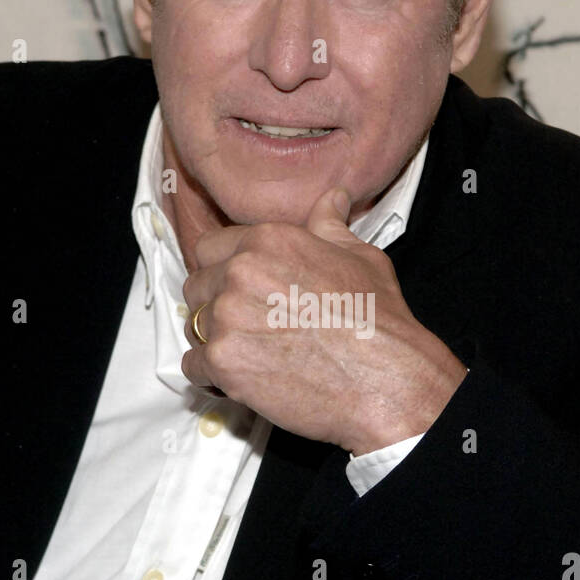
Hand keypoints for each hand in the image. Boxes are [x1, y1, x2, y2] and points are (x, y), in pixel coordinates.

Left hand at [181, 186, 467, 452]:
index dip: (222, 270)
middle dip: (215, 305)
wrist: (387, 381)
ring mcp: (226, 318)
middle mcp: (239, 272)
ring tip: (251, 353)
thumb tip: (333, 198)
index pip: (210, 248)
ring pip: (192, 327)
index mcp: (268, 241)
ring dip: (214, 340)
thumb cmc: (379, 321)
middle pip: (196, 287)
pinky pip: (192, 367)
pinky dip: (211, 376)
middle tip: (248, 327)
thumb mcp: (361, 257)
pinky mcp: (223, 363)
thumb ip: (330, 225)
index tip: (239, 290)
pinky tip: (243, 379)